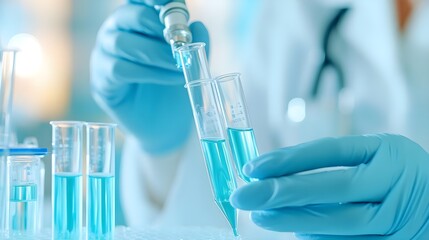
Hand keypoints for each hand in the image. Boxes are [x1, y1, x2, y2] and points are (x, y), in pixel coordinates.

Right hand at [90, 1, 208, 153]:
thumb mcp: (191, 65)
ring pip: (121, 42)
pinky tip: (171, 78)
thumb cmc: (175, 89)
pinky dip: (148, 73)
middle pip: (128, 15)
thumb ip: (195, 44)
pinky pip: (118, 69)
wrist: (166, 127)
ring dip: (155, 53)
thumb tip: (197, 26)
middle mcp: (117, 33)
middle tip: (179, 41)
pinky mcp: (102, 80)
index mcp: (138, 23)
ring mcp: (105, 55)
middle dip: (156, 26)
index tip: (166, 1)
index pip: (139, 0)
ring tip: (178, 64)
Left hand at [231, 134, 428, 238]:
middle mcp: (394, 180)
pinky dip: (318, 237)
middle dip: (283, 191)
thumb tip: (277, 178)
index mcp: (386, 150)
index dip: (289, 159)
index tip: (254, 167)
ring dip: (295, 220)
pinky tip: (294, 231)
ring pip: (340, 220)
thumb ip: (335, 165)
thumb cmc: (395, 174)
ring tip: (261, 216)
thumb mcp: (374, 157)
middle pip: (332, 187)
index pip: (330, 151)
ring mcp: (398, 215)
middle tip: (245, 195)